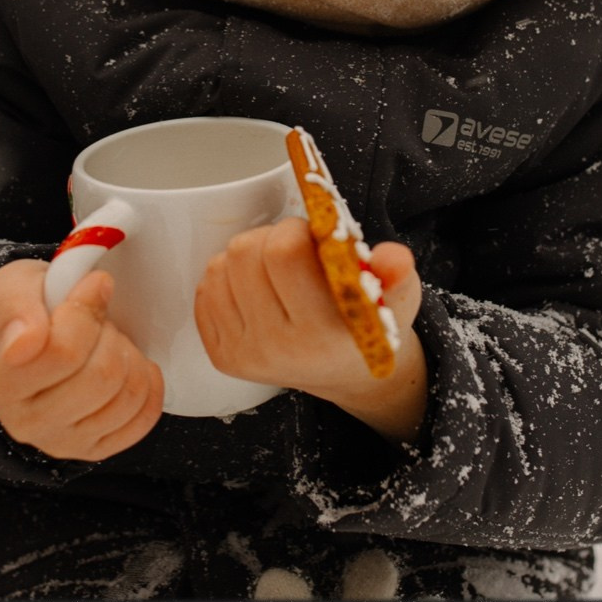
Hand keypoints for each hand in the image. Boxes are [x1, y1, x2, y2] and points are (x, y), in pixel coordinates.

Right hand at [0, 259, 163, 461]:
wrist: (24, 346)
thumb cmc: (22, 314)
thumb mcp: (9, 288)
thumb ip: (15, 306)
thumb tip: (27, 339)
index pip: (63, 352)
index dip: (87, 310)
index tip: (92, 286)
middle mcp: (26, 422)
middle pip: (101, 377)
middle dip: (109, 334)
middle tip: (97, 320)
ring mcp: (62, 441)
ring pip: (127, 396)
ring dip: (129, 356)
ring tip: (107, 342)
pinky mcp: (93, 449)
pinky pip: (143, 418)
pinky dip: (148, 384)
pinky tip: (130, 363)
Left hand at [194, 219, 427, 443]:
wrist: (342, 371)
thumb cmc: (366, 324)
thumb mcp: (395, 298)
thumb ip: (396, 274)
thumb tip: (393, 259)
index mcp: (320, 332)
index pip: (284, 253)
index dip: (296, 230)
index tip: (313, 237)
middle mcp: (276, 348)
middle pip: (244, 253)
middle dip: (270, 238)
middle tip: (295, 250)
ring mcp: (243, 354)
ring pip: (219, 266)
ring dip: (247, 256)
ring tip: (277, 270)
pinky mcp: (220, 355)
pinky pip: (205, 289)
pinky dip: (228, 278)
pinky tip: (257, 289)